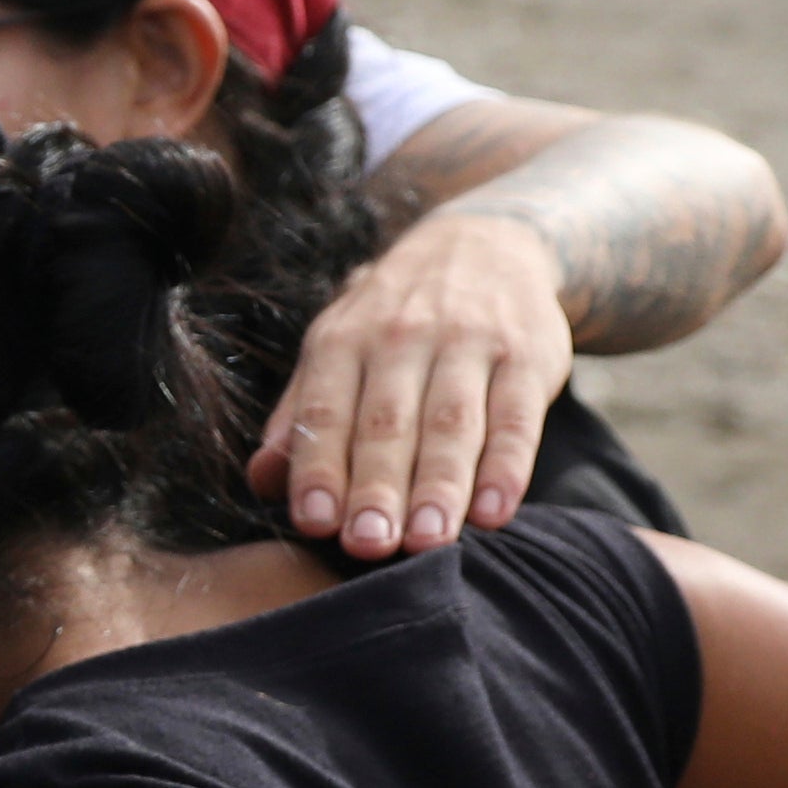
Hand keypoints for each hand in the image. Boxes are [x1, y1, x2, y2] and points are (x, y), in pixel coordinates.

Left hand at [254, 208, 568, 558]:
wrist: (486, 243)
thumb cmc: (394, 320)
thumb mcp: (337, 347)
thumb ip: (301, 416)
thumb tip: (259, 481)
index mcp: (345, 340)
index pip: (326, 411)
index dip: (319, 466)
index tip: (315, 522)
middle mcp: (403, 336)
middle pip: (388, 423)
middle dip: (378, 487)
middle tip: (370, 545)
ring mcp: (469, 343)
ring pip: (452, 422)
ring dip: (440, 485)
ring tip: (429, 541)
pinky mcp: (527, 355)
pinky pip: (517, 417)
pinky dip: (508, 467)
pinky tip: (495, 512)